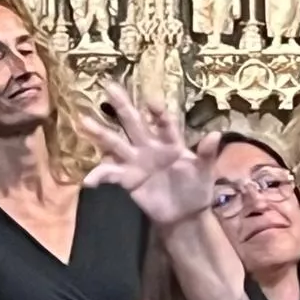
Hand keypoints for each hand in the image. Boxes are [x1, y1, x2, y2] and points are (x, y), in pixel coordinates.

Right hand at [81, 82, 218, 225]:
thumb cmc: (197, 188)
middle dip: (122, 106)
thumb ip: (207, 154)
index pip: (164, 124)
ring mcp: (135, 161)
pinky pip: (110, 174)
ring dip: (99, 132)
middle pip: (134, 123)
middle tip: (109, 86)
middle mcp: (150, 146)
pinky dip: (98, 176)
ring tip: (83, 119)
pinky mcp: (127, 178)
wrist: (185, 214)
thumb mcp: (206, 172)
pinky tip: (89, 181)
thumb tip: (216, 134)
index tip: (151, 101)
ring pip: (115, 143)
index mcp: (171, 142)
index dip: (158, 112)